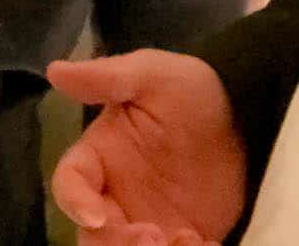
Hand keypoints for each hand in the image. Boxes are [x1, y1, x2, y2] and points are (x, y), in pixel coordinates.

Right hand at [49, 51, 246, 245]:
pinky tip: (207, 243)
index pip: (71, 184)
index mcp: (100, 157)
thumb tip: (55, 70)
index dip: (76, 203)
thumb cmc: (188, 91)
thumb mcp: (151, 74)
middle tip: (153, 238)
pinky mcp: (181, 239)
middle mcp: (115, 196)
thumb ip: (106, 77)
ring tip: (184, 241)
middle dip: (116, 245)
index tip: (98, 216)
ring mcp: (147, 221)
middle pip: (95, 235)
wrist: (244, 112)